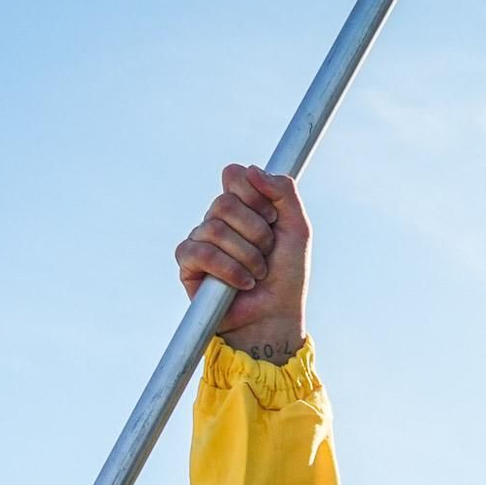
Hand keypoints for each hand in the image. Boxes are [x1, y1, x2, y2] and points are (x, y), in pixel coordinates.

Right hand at [176, 163, 309, 360]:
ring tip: (257, 273)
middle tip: (267, 252)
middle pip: (224, 203)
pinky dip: (229, 270)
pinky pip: (201, 253)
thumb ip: (284, 192)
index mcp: (243, 206)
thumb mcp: (298, 228)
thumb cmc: (287, 275)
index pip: (234, 175)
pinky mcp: (188, 264)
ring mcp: (200, 239)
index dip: (253, 193)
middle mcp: (218, 219)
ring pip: (214, 228)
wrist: (276, 314)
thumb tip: (252, 170)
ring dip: (247, 256)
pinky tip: (242, 283)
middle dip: (255, 231)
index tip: (272, 217)